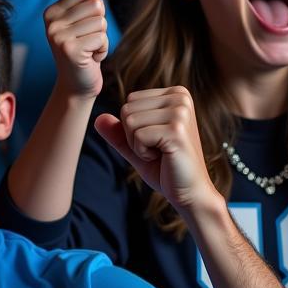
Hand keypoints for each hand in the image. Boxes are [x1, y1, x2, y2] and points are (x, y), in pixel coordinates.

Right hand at [43, 0, 108, 100]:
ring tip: (88, 50)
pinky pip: (102, 38)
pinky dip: (103, 50)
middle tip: (87, 41)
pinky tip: (90, 59)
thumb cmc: (83, 51)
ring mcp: (58, 36)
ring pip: (101, 22)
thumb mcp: (80, 23)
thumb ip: (86, 5)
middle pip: (96, 5)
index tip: (84, 27)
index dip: (94, 9)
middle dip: (99, 24)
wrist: (75, 85)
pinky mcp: (70, 50)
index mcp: (51, 11)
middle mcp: (51, 22)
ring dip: (101, 39)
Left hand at [93, 86, 220, 214]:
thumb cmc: (166, 169)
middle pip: (127, 109)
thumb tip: (98, 118)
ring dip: (138, 144)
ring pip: (129, 121)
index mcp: (175, 94)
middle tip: (158, 149)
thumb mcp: (137, 147)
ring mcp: (180, 112)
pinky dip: (142, 152)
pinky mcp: (177, 129)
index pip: (130, 101)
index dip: (134, 127)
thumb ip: (118, 132)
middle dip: (133, 135)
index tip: (157, 140)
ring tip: (161, 153)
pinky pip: (137, 136)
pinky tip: (164, 158)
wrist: (190, 192)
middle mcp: (180, 97)